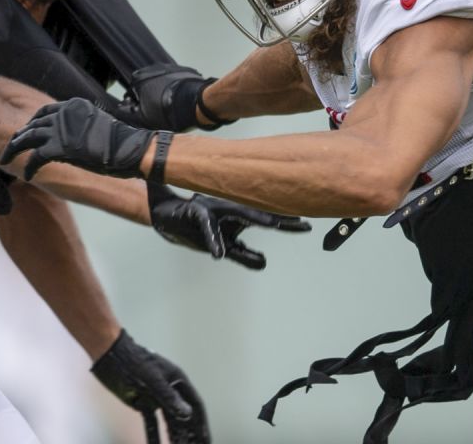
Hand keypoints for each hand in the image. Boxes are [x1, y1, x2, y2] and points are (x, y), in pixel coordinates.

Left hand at [2, 98, 154, 180]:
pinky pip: (35, 157)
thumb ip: (81, 128)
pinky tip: (26, 176)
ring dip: (14, 149)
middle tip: (8, 148)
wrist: (131, 150)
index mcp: (73, 105)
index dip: (32, 124)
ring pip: (28, 137)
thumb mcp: (98, 127)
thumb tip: (72, 140)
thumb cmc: (122, 143)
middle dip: (19, 136)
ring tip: (5, 160)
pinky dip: (28, 166)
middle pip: (32, 124)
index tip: (26, 134)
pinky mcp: (59, 146)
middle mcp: (64, 112)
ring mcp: (60, 128)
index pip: (44, 112)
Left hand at [93, 330, 210, 443]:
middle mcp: (170, 390)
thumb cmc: (133, 362)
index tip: (206, 442)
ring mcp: (157, 398)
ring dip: (175, 438)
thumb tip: (188, 414)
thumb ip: (169, 397)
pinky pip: (151, 424)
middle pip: (185, 417)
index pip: (195, 407)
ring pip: (170, 423)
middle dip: (191, 435)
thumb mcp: (152, 380)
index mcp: (178, 381)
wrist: (110, 355)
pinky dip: (154, 437)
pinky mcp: (143, 403)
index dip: (202, 426)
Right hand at [116, 64, 216, 130]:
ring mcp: (170, 67)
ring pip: (162, 82)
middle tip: (158, 111)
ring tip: (171, 106)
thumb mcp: (143, 118)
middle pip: (147, 85)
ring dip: (163, 92)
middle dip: (150, 97)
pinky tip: (180, 101)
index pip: (132, 93)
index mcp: (139, 77)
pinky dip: (176, 89)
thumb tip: (120, 109)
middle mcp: (153, 68)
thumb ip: (127, 113)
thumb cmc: (168, 111)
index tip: (144, 113)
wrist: (196, 103)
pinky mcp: (185, 70)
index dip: (137, 105)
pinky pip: (176, 81)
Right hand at [148, 183, 310, 269]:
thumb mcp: (223, 241)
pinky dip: (214, 241)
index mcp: (239, 215)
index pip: (268, 219)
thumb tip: (264, 264)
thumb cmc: (198, 223)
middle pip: (262, 213)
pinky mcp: (196, 212)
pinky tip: (219, 255)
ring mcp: (215, 209)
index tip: (308, 226)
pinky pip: (207, 227)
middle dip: (282, 217)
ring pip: (239, 213)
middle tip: (303, 222)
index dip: (288, 222)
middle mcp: (231, 209)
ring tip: (274, 225)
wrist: (164, 212)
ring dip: (256, 218)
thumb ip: (244, 255)